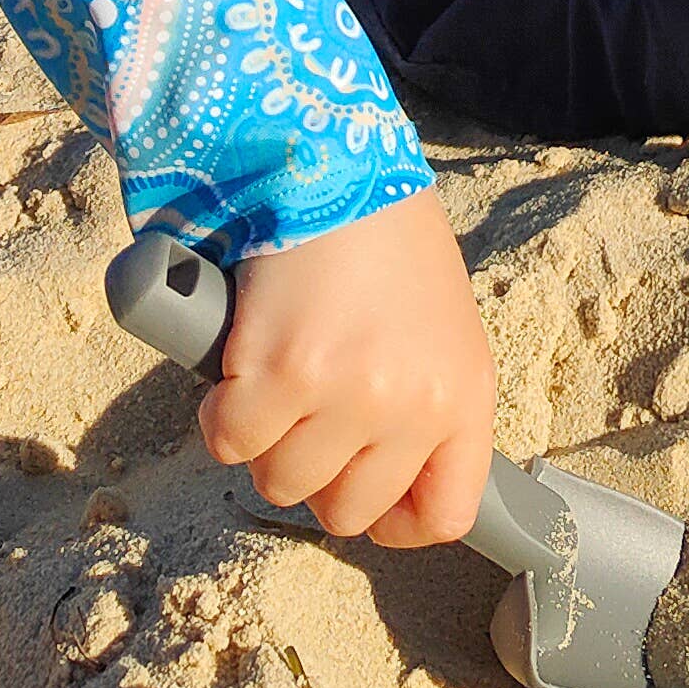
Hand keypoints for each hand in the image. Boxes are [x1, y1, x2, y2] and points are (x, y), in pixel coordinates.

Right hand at [199, 187, 495, 547]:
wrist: (334, 166)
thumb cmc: (386, 242)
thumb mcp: (438, 326)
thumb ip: (422, 400)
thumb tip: (384, 476)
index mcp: (465, 393)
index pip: (447, 513)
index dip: (397, 521)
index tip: (367, 496)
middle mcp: (412, 405)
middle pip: (347, 511)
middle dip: (319, 471)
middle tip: (311, 410)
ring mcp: (346, 395)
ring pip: (281, 483)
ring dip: (268, 438)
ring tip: (283, 369)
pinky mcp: (280, 376)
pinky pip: (231, 443)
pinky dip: (223, 410)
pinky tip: (243, 359)